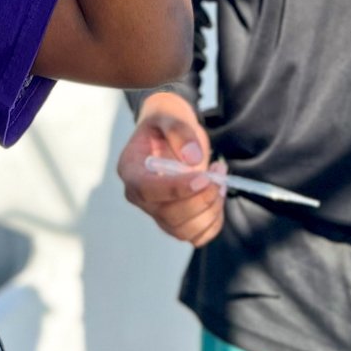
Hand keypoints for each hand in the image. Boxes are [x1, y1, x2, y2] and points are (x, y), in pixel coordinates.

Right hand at [117, 94, 224, 246]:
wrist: (170, 132)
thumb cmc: (165, 121)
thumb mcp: (169, 113)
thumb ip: (178, 131)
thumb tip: (193, 159)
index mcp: (131, 169)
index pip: (147, 190)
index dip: (175, 189)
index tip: (203, 178)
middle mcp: (140, 197)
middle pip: (168, 214)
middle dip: (201, 198)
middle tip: (218, 172)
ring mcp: (157, 212)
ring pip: (183, 230)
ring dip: (210, 209)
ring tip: (220, 180)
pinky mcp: (175, 221)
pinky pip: (195, 236)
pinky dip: (213, 222)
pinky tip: (218, 197)